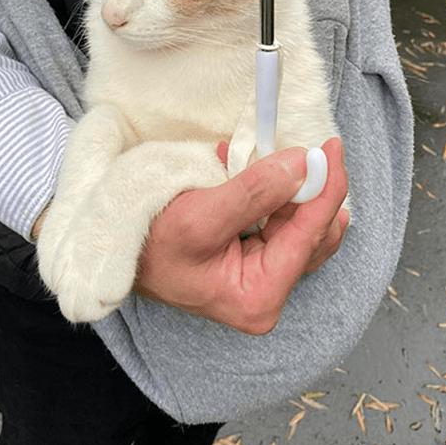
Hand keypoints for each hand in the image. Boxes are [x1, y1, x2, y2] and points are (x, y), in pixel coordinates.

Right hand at [133, 137, 349, 334]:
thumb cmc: (147, 247)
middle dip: (309, 185)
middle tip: (308, 146)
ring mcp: (263, 275)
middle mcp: (268, 292)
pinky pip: (281, 217)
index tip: (331, 148)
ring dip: (290, 186)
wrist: (114, 252)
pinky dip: (275, 190)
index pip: (310, 235)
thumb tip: (304, 165)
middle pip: (314, 230)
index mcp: (260, 297)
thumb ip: (256, 191)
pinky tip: (253, 169)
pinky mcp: (256, 257)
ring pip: (302, 222)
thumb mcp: (199, 216)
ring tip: (266, 158)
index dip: (327, 188)